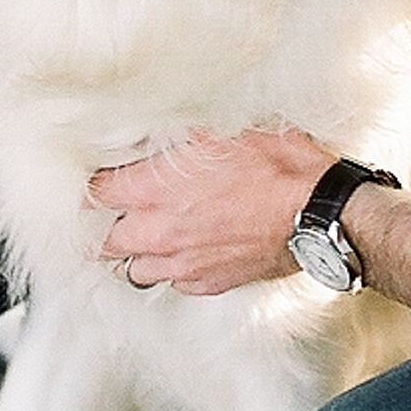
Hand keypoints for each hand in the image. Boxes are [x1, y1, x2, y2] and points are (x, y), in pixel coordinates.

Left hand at [91, 128, 338, 295]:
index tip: (104, 179)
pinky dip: (173, 269)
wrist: (317, 212)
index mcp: (152, 189)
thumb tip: (153, 126)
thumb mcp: (222, 129)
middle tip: (119, 212)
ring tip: (149, 236)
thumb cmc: (276, 166)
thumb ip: (177, 135)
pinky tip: (187, 251)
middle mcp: (158, 232)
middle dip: (107, 226)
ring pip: (132, 270)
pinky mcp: (207, 283)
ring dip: (135, 253)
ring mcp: (181, 263)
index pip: (93, 195)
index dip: (95, 186)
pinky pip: (174, 282)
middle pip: (102, 242)